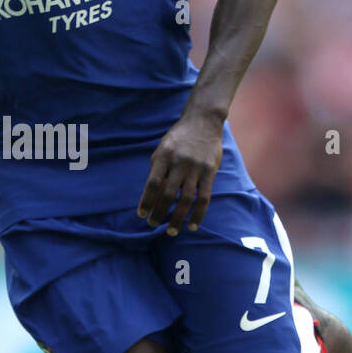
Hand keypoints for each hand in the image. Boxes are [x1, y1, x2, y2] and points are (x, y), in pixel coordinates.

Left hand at [137, 110, 223, 234]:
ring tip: (171, 231)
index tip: (141, 214)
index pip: (152, 184)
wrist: (203, 121)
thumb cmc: (179, 139)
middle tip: (153, 224)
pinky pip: (204, 198)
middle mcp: (179, 163)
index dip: (146, 201)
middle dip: (159, 212)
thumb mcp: (163, 149)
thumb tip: (152, 198)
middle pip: (168, 194)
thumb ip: (157, 171)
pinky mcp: (209, 172)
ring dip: (177, 218)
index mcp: (164, 156)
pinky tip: (192, 226)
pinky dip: (198, 214)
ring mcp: (195, 168)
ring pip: (186, 199)